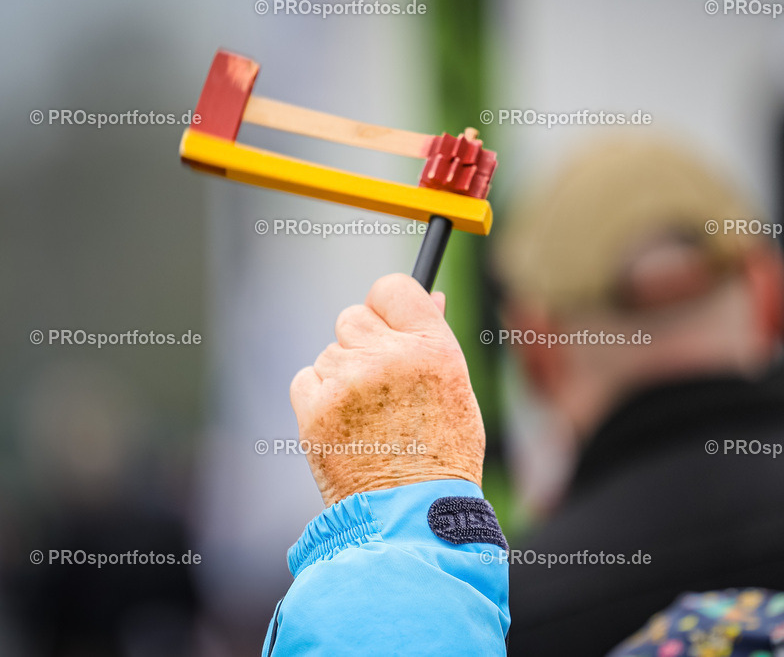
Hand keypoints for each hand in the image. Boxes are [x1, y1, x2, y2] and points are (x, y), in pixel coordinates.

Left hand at [289, 274, 485, 504]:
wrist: (412, 516)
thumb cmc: (443, 455)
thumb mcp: (456, 391)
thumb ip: (435, 342)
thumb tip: (431, 297)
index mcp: (433, 348)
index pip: (392, 288)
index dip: (387, 306)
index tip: (386, 325)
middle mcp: (389, 357)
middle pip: (353, 317)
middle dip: (361, 343)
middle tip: (378, 383)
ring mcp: (349, 382)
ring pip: (329, 352)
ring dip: (342, 376)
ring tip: (368, 419)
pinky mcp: (315, 408)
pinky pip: (305, 379)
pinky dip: (319, 398)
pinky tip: (343, 426)